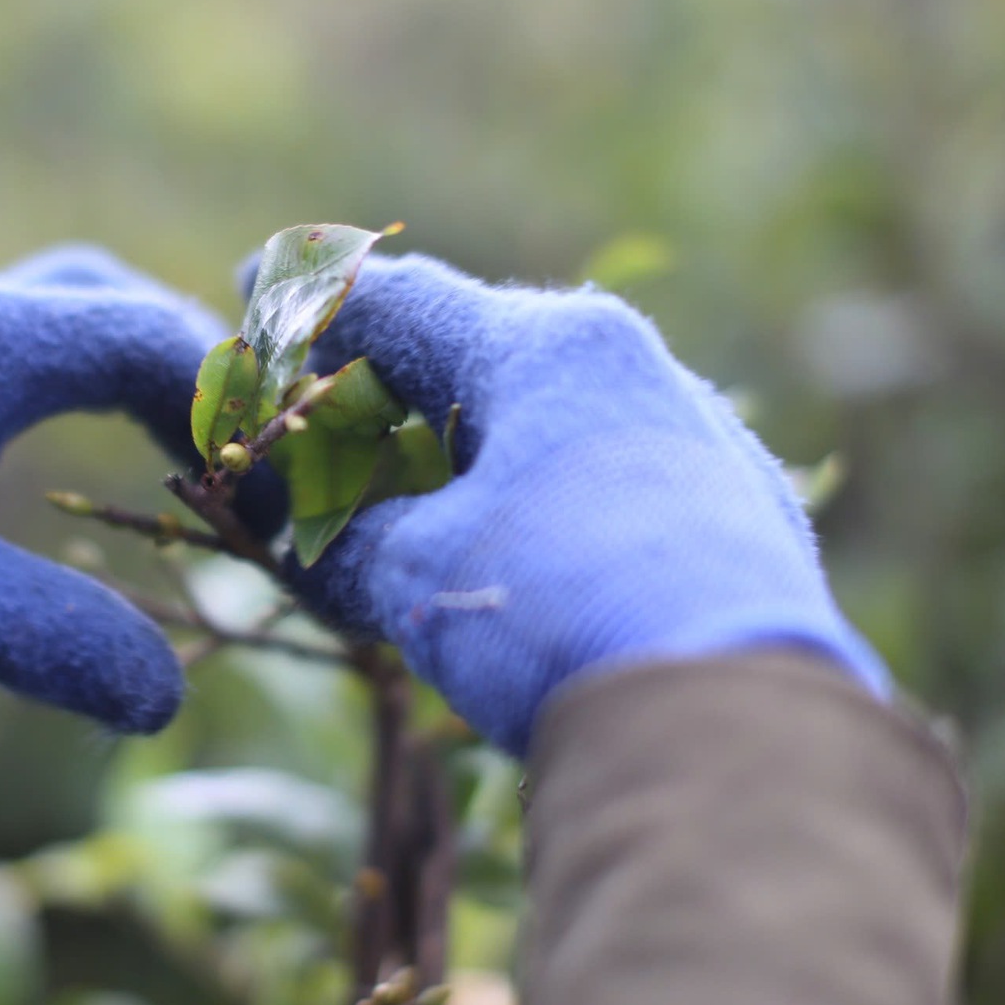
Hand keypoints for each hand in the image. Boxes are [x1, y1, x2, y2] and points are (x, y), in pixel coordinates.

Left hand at [0, 247, 235, 730]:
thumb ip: (50, 641)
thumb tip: (166, 698)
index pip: (137, 333)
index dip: (229, 405)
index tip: (280, 481)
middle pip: (108, 302)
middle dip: (192, 375)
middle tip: (251, 462)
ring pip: (61, 318)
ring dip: (132, 375)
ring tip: (194, 458)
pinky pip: (15, 352)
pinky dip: (77, 390)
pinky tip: (96, 456)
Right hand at [290, 254, 887, 755]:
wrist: (734, 722)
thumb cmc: (555, 615)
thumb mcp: (415, 575)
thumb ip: (346, 538)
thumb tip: (310, 541)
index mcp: (549, 348)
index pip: (404, 301)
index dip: (315, 299)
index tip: (260, 281)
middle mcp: (637, 367)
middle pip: (484, 350)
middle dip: (398, 376)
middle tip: (329, 401)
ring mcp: (703, 438)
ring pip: (558, 415)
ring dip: (475, 442)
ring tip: (417, 483)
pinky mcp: (743, 513)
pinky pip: (615, 474)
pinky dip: (544, 490)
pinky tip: (522, 541)